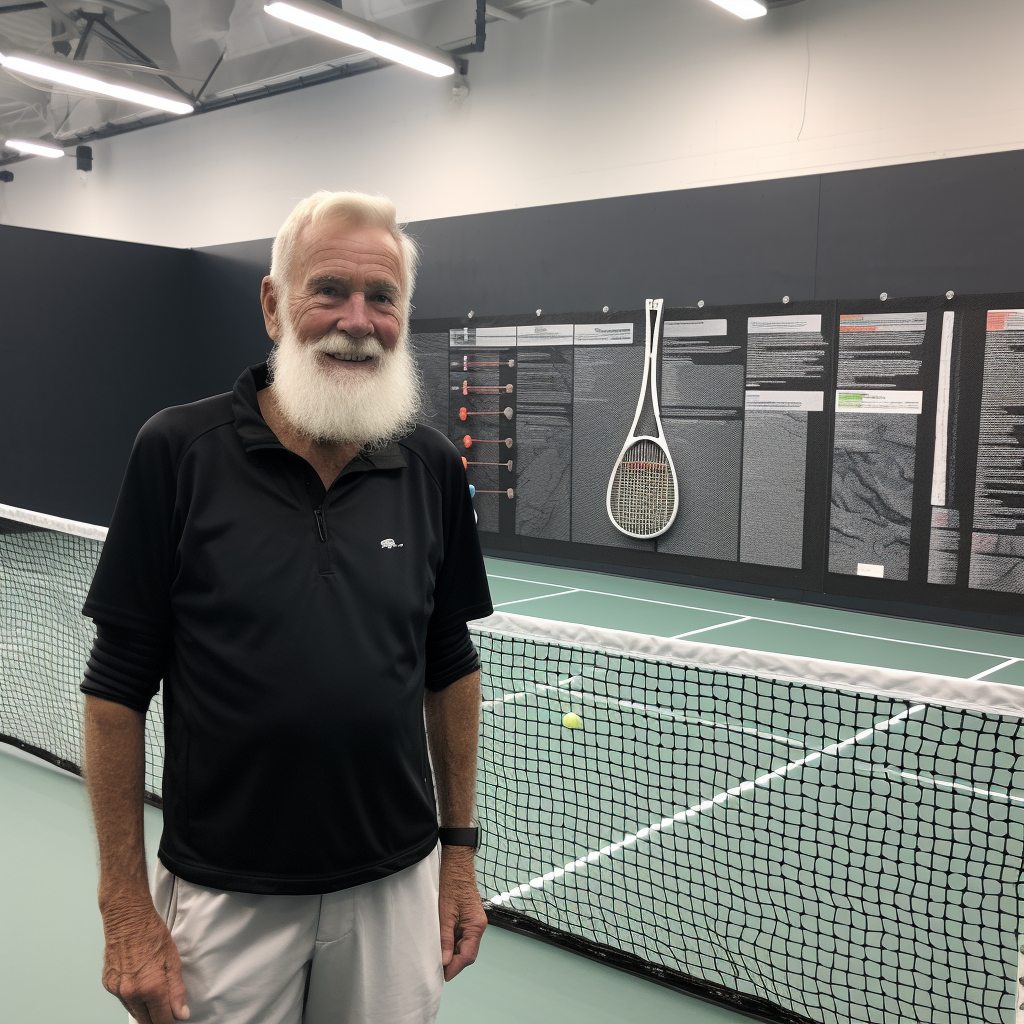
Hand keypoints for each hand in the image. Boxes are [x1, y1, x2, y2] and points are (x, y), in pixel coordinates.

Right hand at [101, 899, 188, 1022]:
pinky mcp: (108, 985)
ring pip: (133, 1012)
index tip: (176, 1017)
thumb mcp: (173, 961)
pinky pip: (123, 1000)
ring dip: (144, 1010)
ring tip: (154, 992)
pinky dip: (132, 998)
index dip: (171, 1020)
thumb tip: (181, 1014)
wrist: (127, 919)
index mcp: (151, 987)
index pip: (161, 1020)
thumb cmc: (152, 934)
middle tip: (166, 1008)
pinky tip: (139, 984)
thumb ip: (177, 991)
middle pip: (145, 1021)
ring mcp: (117, 990)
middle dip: (157, 1018)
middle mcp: (131, 993)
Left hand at [438, 847, 486, 980]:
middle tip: (437, 969)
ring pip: (464, 946)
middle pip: (468, 953)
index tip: (443, 976)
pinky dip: (452, 943)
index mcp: (476, 925)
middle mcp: (478, 926)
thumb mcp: (445, 914)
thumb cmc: (452, 884)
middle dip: (454, 963)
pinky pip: (461, 936)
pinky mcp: (467, 918)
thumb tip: (445, 961)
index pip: (468, 955)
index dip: (455, 967)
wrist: (455, 864)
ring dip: (452, 953)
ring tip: (436, 958)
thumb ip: (445, 938)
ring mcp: (473, 922)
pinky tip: (441, 944)